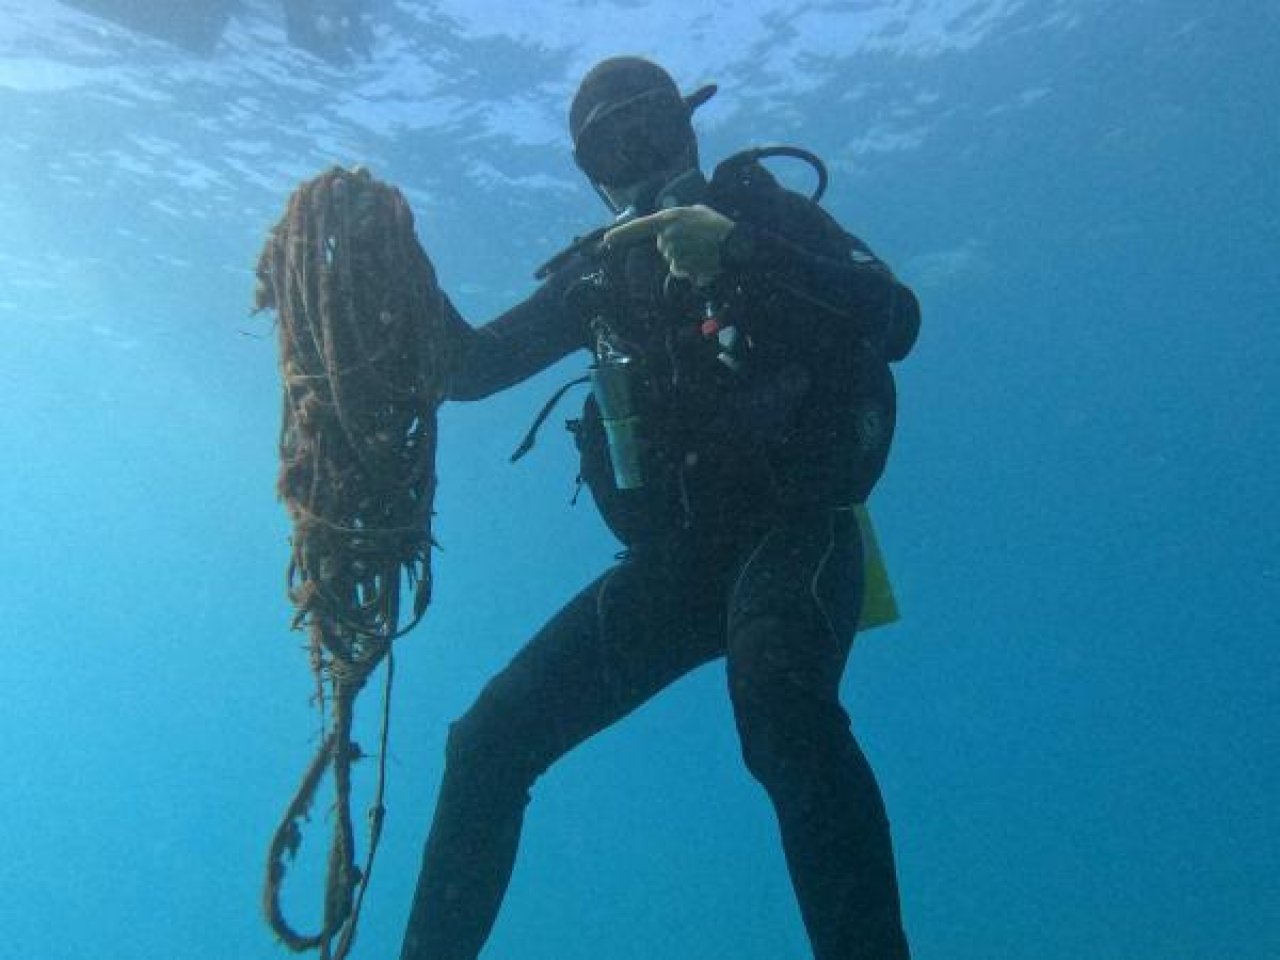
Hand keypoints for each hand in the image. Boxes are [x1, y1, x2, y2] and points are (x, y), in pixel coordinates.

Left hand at [602, 204, 735, 285]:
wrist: (736, 243)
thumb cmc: (719, 226)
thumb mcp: (697, 212)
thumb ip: (678, 219)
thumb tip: (666, 230)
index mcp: (669, 217)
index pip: (640, 226)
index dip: (623, 233)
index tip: (607, 240)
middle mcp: (667, 233)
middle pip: (663, 248)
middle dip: (678, 249)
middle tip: (698, 244)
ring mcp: (673, 250)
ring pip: (673, 262)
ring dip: (687, 261)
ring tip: (704, 253)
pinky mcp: (681, 265)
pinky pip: (681, 272)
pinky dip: (692, 270)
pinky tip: (705, 262)